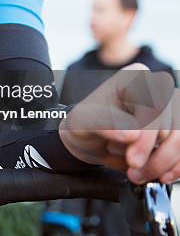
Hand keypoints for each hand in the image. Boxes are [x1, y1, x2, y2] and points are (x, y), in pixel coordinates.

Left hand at [59, 63, 177, 183]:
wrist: (90, 140)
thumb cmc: (85, 124)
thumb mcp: (83, 122)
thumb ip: (104, 124)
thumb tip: (132, 134)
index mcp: (134, 78)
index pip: (155, 107)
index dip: (147, 137)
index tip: (133, 160)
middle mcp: (157, 89)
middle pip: (173, 127)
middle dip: (154, 156)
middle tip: (132, 169)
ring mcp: (171, 109)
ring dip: (165, 163)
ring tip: (140, 174)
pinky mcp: (176, 128)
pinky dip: (176, 166)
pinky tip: (161, 175)